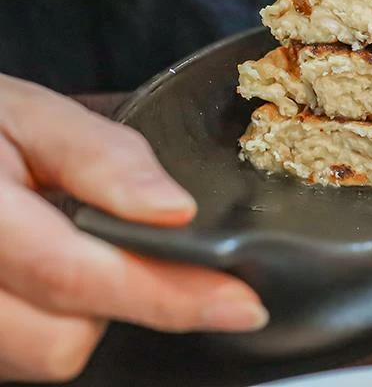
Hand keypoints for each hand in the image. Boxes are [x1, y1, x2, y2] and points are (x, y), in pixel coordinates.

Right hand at [0, 74, 267, 382]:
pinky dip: (60, 321)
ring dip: (85, 315)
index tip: (240, 303)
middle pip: (61, 342)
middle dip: (121, 300)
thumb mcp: (35, 117)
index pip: (75, 276)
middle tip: (134, 243)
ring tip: (83, 249)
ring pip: (46, 357)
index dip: (168, 296)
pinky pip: (28, 357)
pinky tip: (59, 273)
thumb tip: (174, 208)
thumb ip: (102, 157)